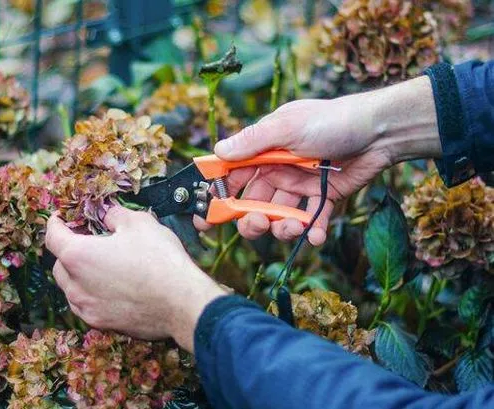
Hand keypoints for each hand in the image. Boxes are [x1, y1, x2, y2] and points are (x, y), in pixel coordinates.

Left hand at [45, 207, 225, 351]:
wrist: (182, 303)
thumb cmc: (160, 260)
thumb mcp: (139, 223)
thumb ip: (115, 215)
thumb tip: (108, 216)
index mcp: (78, 256)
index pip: (53, 237)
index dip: (55, 224)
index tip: (60, 218)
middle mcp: (76, 286)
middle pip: (60, 265)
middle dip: (68, 252)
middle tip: (88, 241)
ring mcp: (88, 309)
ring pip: (71, 289)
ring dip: (78, 276)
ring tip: (100, 267)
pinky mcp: (102, 325)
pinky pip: (87, 307)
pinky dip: (91, 295)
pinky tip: (111, 289)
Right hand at [195, 76, 440, 244]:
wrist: (381, 130)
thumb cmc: (332, 120)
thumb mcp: (287, 127)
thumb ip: (252, 142)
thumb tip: (217, 152)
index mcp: (264, 150)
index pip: (233, 175)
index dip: (219, 196)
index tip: (208, 217)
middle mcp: (278, 168)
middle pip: (254, 202)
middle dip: (252, 219)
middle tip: (259, 225)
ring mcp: (301, 183)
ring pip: (280, 214)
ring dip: (282, 228)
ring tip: (293, 229)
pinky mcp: (325, 196)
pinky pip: (312, 217)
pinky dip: (312, 230)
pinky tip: (314, 236)